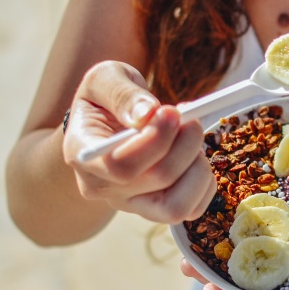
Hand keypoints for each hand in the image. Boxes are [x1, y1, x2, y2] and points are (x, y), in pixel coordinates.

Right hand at [62, 61, 215, 222]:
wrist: (109, 122)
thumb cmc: (106, 97)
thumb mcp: (105, 79)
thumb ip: (122, 93)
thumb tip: (146, 114)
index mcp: (84, 155)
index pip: (121, 167)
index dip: (157, 140)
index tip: (172, 111)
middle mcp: (103, 188)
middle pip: (158, 178)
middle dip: (186, 143)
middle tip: (189, 117)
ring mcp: (131, 203)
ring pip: (177, 206)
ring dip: (198, 167)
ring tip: (189, 139)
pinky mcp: (157, 210)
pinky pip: (193, 209)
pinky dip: (205, 183)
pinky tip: (194, 157)